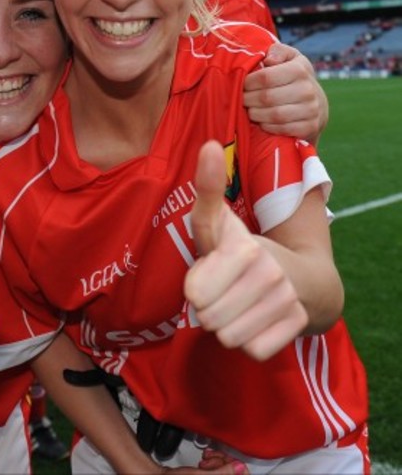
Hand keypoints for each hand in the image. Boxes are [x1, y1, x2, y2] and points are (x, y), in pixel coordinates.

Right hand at [158, 448, 247, 473]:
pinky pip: (219, 469)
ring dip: (217, 461)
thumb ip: (222, 473)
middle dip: (223, 462)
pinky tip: (205, 460)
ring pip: (227, 470)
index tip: (230, 459)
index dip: (237, 468)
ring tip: (205, 459)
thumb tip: (240, 467)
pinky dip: (213, 462)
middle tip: (212, 458)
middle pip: (234, 473)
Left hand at [184, 140, 307, 360]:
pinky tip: (259, 319)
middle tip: (226, 290)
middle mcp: (267, 276)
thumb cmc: (243, 248)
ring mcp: (285, 303)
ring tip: (240, 303)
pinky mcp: (296, 327)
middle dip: (211, 308)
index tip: (212, 271)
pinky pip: (253, 350)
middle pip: (208, 320)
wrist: (301, 275)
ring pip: (229, 338)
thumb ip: (207, 188)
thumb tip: (207, 144)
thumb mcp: (218, 221)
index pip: (193, 295)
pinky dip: (252, 340)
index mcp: (242, 250)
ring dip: (230, 325)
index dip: (197, 287)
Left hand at [243, 41, 327, 142]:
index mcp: (299, 70)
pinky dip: (268, 126)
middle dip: (248, 99)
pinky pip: (282, 129)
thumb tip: (269, 60)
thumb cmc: (294, 76)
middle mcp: (307, 90)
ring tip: (250, 109)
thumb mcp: (289, 57)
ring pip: (273, 115)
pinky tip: (262, 121)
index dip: (248, 82)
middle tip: (242, 99)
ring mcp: (311, 109)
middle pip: (267, 98)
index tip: (242, 85)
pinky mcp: (310, 127)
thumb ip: (277, 51)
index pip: (265, 77)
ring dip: (256, 114)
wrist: (317, 101)